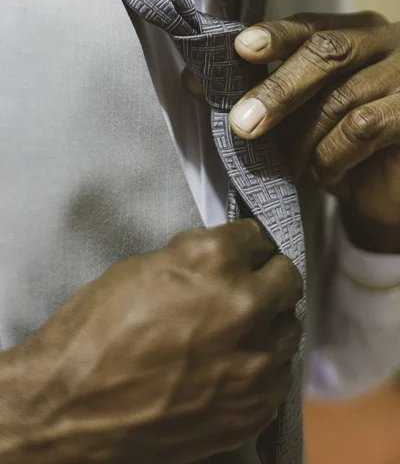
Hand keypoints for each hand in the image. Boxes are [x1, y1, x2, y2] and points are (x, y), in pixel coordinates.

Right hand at [0, 220, 301, 463]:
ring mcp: (256, 360)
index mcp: (214, 261)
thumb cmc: (95, 333)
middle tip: (246, 285)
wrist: (71, 408)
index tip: (240, 253)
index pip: (255, 237)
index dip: (243, 244)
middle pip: (287, 277)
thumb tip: (218, 257)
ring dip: (268, 321)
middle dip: (266, 276)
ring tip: (238, 329)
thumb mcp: (140, 268)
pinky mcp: (255, 406)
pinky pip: (279, 373)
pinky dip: (262, 364)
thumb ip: (191, 257)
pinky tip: (232, 366)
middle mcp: (246, 306)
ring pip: (290, 326)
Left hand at [230, 12, 399, 251]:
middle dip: (279, 90)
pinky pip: (364, 128)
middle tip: (243, 125)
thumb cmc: (338, 142)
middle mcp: (382, 44)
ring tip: (286, 166)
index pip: (309, 26)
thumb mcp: (298, 114)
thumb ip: (259, 93)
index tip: (241, 49)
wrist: (389, 184)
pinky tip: (323, 173)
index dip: (274, 36)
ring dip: (302, 139)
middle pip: (327, 52)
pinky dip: (333, 156)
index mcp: (351, 33)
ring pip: (341, 98)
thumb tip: (192, 81)